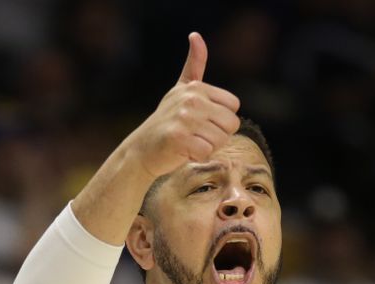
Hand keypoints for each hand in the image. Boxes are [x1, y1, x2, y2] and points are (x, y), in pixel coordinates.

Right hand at [128, 32, 240, 178]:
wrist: (141, 149)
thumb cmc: (167, 121)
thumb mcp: (180, 90)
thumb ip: (194, 65)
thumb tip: (196, 35)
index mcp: (196, 88)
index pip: (234, 107)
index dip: (221, 119)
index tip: (201, 121)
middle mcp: (191, 99)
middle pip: (231, 124)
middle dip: (218, 135)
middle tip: (195, 135)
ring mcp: (184, 118)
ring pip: (221, 140)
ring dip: (208, 147)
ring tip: (189, 142)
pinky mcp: (179, 138)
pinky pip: (207, 152)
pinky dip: (198, 157)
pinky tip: (184, 152)